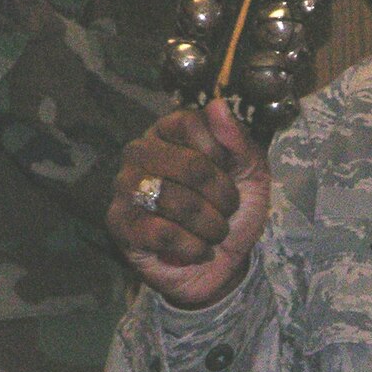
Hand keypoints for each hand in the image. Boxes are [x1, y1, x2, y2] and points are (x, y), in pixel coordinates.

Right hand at [108, 100, 270, 309]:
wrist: (224, 265)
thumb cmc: (233, 211)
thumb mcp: (251, 173)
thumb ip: (238, 140)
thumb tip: (219, 106)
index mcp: (169, 131)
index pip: (190, 123)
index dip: (221, 153)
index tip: (229, 173)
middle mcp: (140, 152)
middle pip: (189, 164)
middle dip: (222, 196)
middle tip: (227, 211)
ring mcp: (125, 186)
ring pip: (175, 200)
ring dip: (210, 224)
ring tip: (213, 232)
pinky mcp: (119, 223)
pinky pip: (161, 232)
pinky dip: (193, 246)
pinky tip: (198, 250)